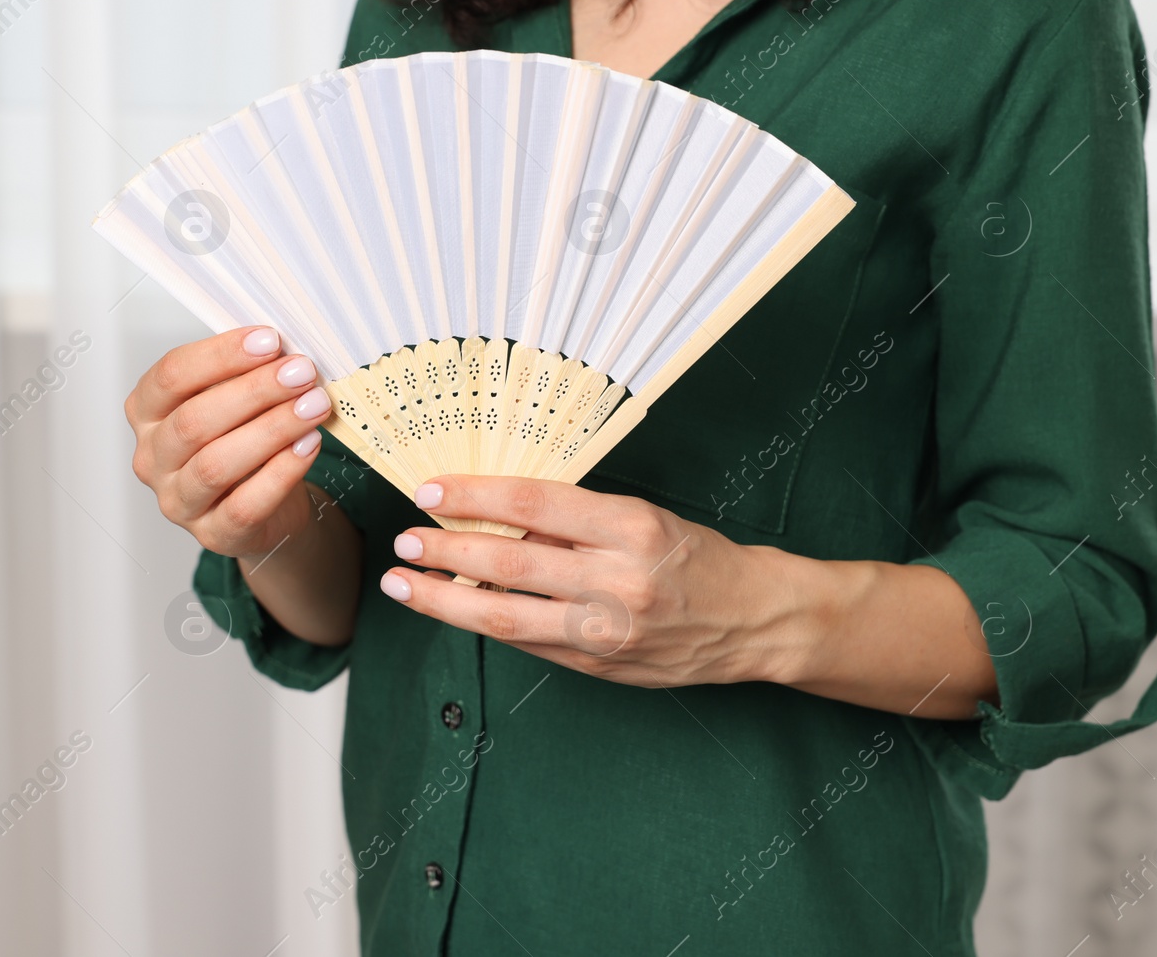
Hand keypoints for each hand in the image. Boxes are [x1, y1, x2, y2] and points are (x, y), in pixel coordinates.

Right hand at [126, 327, 331, 559]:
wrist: (268, 506)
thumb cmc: (245, 441)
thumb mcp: (235, 401)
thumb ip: (245, 373)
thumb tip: (281, 349)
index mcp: (148, 412)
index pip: (171, 376)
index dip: (221, 355)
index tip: (269, 340)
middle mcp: (153, 458)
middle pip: (194, 420)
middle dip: (254, 391)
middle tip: (300, 372)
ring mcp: (178, 501)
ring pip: (216, 464)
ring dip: (272, 429)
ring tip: (313, 406)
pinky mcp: (212, 534)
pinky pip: (244, 505)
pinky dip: (281, 472)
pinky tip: (307, 445)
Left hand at [376, 476, 807, 688]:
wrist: (752, 619)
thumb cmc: (693, 556)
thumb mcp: (640, 516)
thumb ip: (570, 519)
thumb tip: (495, 512)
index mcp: (628, 526)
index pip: (532, 502)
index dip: (473, 496)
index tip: (430, 491)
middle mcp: (615, 580)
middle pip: (507, 562)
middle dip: (444, 550)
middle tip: (404, 540)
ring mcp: (604, 630)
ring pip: (502, 616)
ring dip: (443, 600)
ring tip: (404, 584)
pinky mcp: (596, 664)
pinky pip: (525, 641)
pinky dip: (483, 623)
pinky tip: (453, 609)